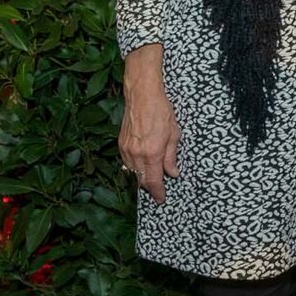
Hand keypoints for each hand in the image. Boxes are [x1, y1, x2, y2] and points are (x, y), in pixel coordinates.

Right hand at [119, 46, 180, 204]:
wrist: (143, 96)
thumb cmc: (161, 111)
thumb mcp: (174, 134)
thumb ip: (171, 156)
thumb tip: (172, 173)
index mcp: (152, 153)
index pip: (154, 181)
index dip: (157, 192)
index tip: (161, 199)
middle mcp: (137, 154)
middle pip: (141, 180)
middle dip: (150, 187)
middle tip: (158, 190)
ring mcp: (126, 149)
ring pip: (133, 172)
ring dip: (142, 177)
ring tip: (151, 177)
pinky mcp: (121, 144)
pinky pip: (127, 162)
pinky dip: (134, 167)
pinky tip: (142, 165)